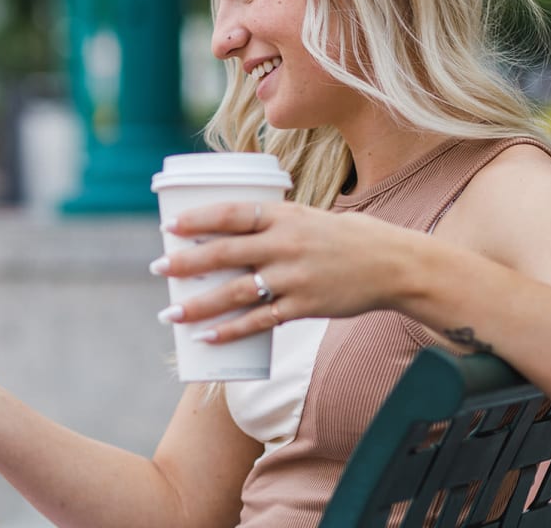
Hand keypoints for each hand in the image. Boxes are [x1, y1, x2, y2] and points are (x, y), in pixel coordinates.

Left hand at [154, 201, 412, 342]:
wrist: (392, 264)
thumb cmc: (345, 237)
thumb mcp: (307, 217)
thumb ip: (271, 224)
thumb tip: (226, 230)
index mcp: (284, 216)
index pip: (232, 213)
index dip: (198, 219)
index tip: (169, 225)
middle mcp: (286, 245)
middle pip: (225, 253)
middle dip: (186, 261)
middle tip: (158, 267)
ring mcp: (294, 278)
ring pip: (237, 292)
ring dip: (199, 304)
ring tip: (170, 313)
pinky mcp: (304, 306)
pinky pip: (260, 322)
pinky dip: (231, 330)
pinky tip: (208, 337)